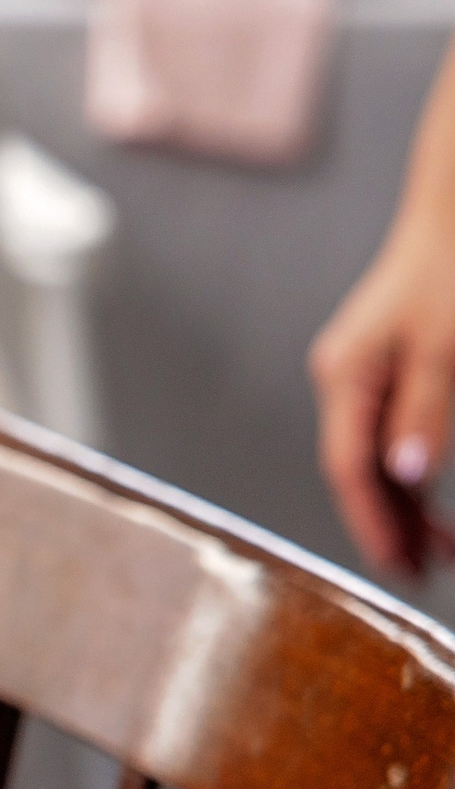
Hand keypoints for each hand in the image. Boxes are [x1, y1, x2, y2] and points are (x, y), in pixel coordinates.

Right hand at [310, 226, 454, 573]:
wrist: (452, 214)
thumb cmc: (449, 273)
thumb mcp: (444, 348)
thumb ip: (424, 412)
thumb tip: (408, 476)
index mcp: (345, 375)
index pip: (349, 466)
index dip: (373, 521)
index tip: (400, 565)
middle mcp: (344, 379)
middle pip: (358, 469)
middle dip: (390, 524)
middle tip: (423, 574)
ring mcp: (361, 375)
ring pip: (376, 455)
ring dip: (406, 503)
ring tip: (437, 550)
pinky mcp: (385, 370)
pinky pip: (390, 433)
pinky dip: (411, 471)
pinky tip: (431, 497)